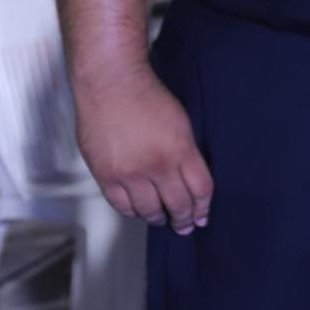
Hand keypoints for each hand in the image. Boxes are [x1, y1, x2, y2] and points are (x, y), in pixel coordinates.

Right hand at [73, 65, 212, 234]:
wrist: (111, 84)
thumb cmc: (146, 96)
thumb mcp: (182, 123)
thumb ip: (186, 153)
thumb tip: (189, 180)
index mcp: (180, 151)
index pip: (200, 190)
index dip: (203, 207)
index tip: (203, 215)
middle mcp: (155, 166)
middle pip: (177, 205)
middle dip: (184, 219)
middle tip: (186, 225)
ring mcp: (128, 173)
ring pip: (148, 210)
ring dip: (158, 218)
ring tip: (162, 219)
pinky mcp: (105, 175)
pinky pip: (121, 205)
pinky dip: (133, 211)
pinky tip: (139, 210)